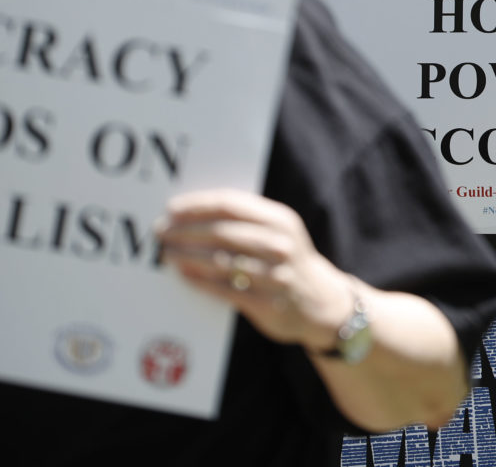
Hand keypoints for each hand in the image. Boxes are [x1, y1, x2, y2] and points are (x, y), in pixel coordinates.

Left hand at [157, 189, 352, 351]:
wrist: (320, 300)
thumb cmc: (287, 258)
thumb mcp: (279, 231)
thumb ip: (245, 219)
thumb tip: (193, 212)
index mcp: (281, 220)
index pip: (231, 205)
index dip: (197, 206)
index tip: (171, 209)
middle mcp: (280, 245)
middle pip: (222, 232)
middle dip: (186, 231)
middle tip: (161, 232)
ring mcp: (275, 276)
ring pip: (220, 261)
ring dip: (187, 256)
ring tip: (167, 253)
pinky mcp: (266, 303)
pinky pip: (224, 290)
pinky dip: (200, 281)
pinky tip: (183, 274)